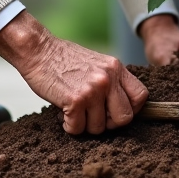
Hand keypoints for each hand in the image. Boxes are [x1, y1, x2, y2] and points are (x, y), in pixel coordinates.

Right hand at [0, 10, 147, 134]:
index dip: (129, 109)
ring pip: (98, 128)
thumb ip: (111, 81)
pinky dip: (69, 126)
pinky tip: (63, 113)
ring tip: (73, 110)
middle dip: (108, 123)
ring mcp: (92, 89)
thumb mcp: (96, 63)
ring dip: (84, 124)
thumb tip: (120, 107)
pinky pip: (77, 129)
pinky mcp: (75, 100)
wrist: (38, 49)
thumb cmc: (63, 58)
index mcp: (116, 68)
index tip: (113, 110)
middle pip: (124, 118)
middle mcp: (108, 78)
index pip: (141, 97)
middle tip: (92, 116)